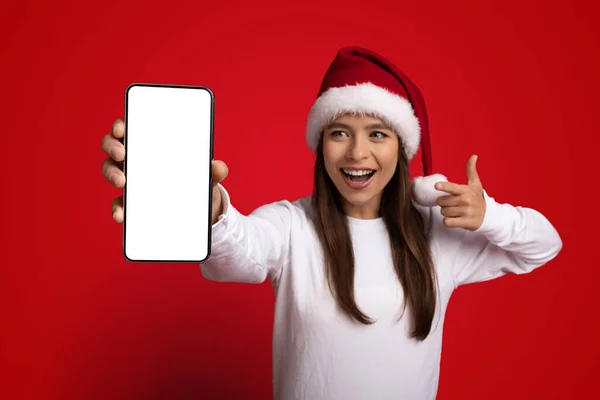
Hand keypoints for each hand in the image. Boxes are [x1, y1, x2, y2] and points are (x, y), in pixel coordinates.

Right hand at [101, 118, 228, 223]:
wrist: (199, 208)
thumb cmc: (197, 179)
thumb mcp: (208, 174)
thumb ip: (215, 170)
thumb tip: (218, 167)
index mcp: (152, 143)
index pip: (131, 126)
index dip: (121, 124)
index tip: (122, 127)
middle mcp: (136, 157)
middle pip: (113, 145)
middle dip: (113, 146)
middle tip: (122, 153)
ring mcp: (130, 178)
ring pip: (110, 170)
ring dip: (111, 174)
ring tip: (122, 182)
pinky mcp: (130, 201)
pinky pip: (118, 203)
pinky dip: (117, 208)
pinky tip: (121, 215)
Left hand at [434, 155, 485, 230]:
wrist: (489, 215)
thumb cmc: (478, 198)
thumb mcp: (475, 184)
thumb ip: (471, 170)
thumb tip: (474, 156)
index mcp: (466, 190)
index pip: (453, 188)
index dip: (444, 186)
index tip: (436, 186)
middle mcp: (466, 201)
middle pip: (442, 201)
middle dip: (443, 202)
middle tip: (452, 203)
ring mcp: (466, 212)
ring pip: (443, 212)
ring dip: (446, 212)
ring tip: (455, 211)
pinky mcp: (465, 223)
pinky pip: (447, 222)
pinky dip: (448, 221)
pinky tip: (455, 219)